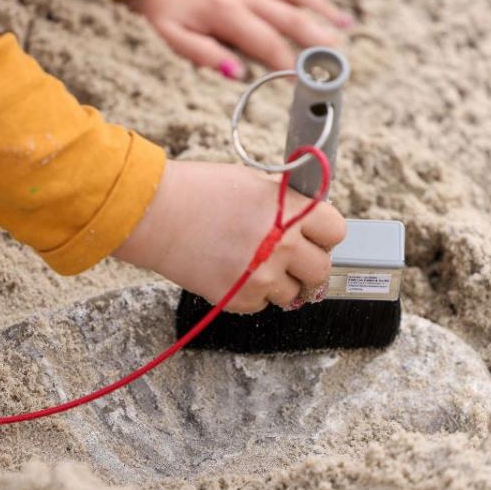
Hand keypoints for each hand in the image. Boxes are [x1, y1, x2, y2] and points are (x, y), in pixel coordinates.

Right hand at [113, 161, 346, 312]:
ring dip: (280, 283)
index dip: (324, 234)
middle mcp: (282, 245)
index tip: (314, 236)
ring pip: (293, 294)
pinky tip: (232, 272)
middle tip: (291, 259)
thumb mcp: (252, 184)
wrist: (155, 215)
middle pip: (320, 269)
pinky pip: (262, 304)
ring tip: (255, 265)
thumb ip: (285, 205)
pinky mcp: (240, 299)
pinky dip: (251, 293)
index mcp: (290, 211)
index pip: (335, 231)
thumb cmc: (198, 192)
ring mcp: (262, 276)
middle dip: (308, 265)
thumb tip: (306, 221)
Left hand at [126, 0, 351, 77]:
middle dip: (317, 41)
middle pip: (291, 19)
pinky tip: (323, 1)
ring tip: (345, 27)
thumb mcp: (174, 37)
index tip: (305, 82)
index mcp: (228, 14)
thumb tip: (238, 75)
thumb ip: (206, 56)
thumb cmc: (165, 8)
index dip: (288, 65)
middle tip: (338, 61)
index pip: (268, 45)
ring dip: (322, 10)